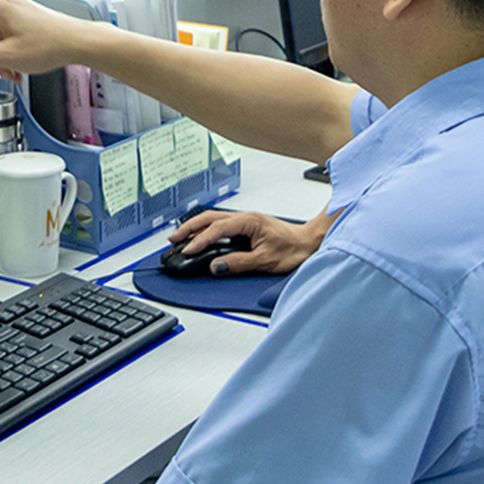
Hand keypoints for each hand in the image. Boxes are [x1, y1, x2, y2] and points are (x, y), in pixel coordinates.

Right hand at [167, 209, 334, 275]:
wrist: (310, 243)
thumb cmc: (294, 249)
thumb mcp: (266, 261)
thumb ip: (238, 263)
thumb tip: (216, 266)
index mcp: (249, 221)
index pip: (217, 229)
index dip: (200, 240)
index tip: (187, 251)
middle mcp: (245, 217)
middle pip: (210, 218)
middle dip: (189, 228)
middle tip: (172, 239)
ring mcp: (245, 221)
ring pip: (214, 220)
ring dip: (196, 227)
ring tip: (180, 237)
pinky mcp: (247, 227)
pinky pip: (221, 225)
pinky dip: (207, 230)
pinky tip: (201, 237)